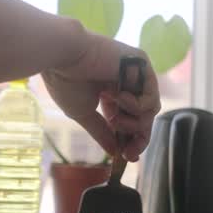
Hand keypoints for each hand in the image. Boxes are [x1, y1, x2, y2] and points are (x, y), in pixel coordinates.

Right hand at [42, 34, 159, 160]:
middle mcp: (125, 81)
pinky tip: (119, 99)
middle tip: (127, 152)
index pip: (129, 119)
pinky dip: (137, 105)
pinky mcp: (141, 63)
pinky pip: (150, 95)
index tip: (126, 156)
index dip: (131, 139)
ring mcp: (134, 71)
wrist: (62, 56)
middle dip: (137, 137)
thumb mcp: (83, 114)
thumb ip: (101, 132)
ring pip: (149, 109)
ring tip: (114, 119)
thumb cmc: (66, 81)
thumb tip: (114, 152)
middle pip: (143, 116)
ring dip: (134, 122)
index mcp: (111, 91)